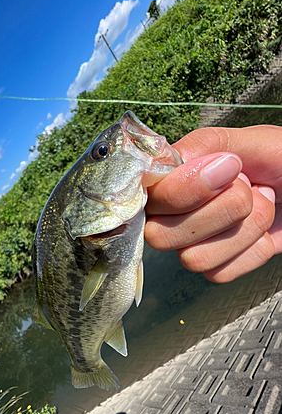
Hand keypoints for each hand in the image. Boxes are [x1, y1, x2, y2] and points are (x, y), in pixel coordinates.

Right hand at [145, 125, 281, 282]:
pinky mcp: (214, 265)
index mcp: (169, 177)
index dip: (183, 191)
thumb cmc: (279, 161)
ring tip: (260, 203)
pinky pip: (219, 273)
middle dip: (220, 210)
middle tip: (247, 186)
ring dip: (242, 229)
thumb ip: (205, 145)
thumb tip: (176, 163)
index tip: (229, 170)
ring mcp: (190, 241)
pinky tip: (261, 231)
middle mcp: (170, 212)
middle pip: (159, 235)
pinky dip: (253, 250)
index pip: (146, 195)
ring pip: (192, 259)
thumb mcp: (247, 140)